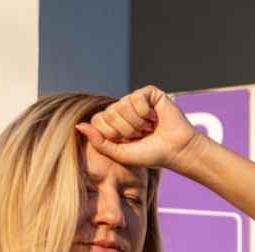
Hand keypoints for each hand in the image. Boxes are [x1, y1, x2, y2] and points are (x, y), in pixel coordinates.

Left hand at [75, 86, 206, 173]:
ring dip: (138, 122)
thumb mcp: (120, 153)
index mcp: (113, 123)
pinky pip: (137, 98)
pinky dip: (147, 112)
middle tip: (142, 135)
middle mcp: (122, 109)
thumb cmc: (150, 154)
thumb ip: (99, 141)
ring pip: (123, 105)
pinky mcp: (148, 93)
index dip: (114, 135)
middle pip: (110, 114)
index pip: (98, 121)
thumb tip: (78, 125)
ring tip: (149, 127)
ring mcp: (135, 99)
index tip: (129, 142)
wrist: (176, 150)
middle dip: (127, 130)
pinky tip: (155, 117)